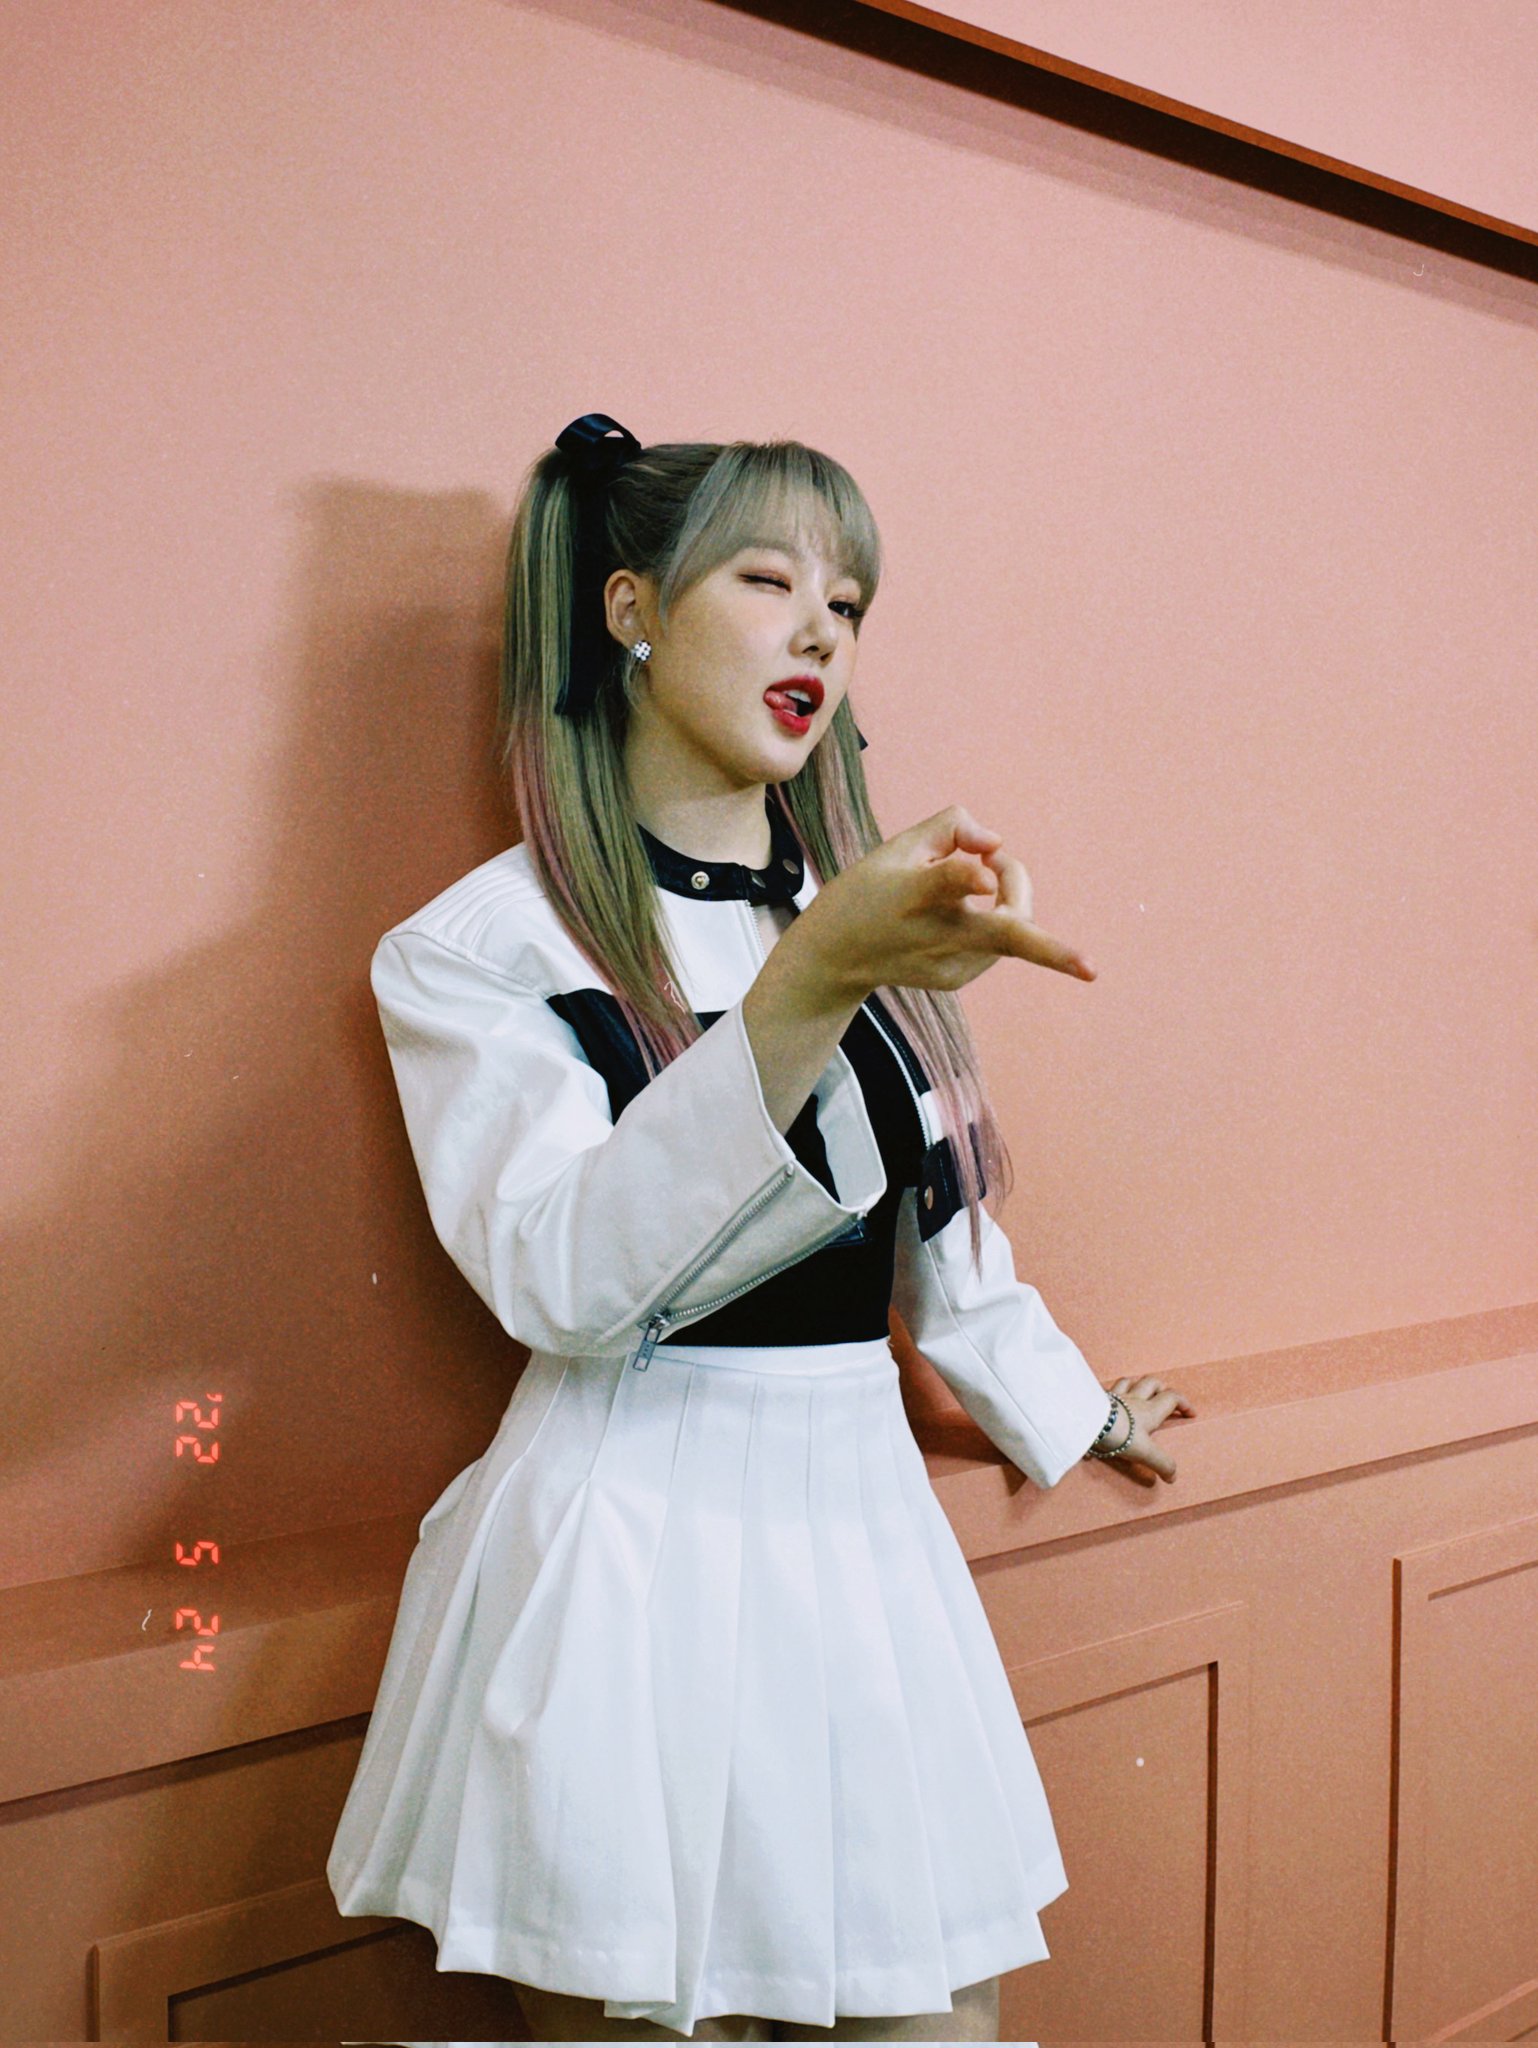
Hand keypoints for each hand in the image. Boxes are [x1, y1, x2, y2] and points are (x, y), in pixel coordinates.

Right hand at [789, 804, 1097, 1002]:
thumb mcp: (896, 846)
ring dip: (1010, 892)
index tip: (983, 876)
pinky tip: (960, 910)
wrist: (835, 958)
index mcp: (911, 895)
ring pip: (1011, 923)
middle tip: (1091, 969)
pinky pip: (997, 939)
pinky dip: (993, 915)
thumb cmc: (869, 891)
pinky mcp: (957, 978)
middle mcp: (935, 934)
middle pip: (1004, 937)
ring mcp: (950, 963)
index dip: (964, 874)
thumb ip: (953, 827)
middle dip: (1052, 953)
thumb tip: (997, 845)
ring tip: (978, 875)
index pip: (942, 882)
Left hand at [1097, 1376, 1196, 1485]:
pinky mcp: (1098, 1397)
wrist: (1087, 1421)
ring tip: (1141, 1392)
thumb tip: (1173, 1477)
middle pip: (1152, 1383)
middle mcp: (1134, 1399)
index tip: (1191, 1413)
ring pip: (1130, 1381)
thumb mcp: (1145, 1452)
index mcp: (1149, 1410)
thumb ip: (1161, 1464)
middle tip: (1166, 1398)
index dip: (1184, 1403)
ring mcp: (1115, 1396)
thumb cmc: (1118, 1434)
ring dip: (1138, 1384)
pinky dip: (1114, 1390)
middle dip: (1162, 1388)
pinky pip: (1108, 1388)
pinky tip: (1111, 1398)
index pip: (1172, 1398)